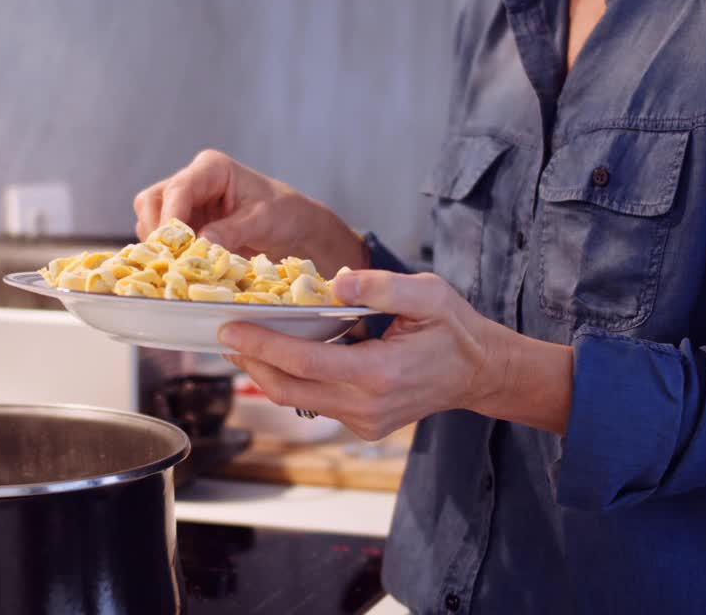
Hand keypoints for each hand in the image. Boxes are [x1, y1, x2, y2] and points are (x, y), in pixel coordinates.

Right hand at [133, 150, 366, 273]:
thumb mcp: (263, 220)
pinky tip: (181, 268)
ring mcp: (185, 204)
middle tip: (170, 259)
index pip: (178, 189)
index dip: (170, 217)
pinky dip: (167, 254)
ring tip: (178, 266)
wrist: (293, 227)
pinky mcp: (185, 226)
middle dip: (156, 231)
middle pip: (151, 201)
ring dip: (160, 245)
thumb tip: (202, 242)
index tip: (174, 245)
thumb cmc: (283, 213)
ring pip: (150, 220)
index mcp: (211, 168)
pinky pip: (162, 239)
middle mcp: (192, 181)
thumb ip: (233, 230)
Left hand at [219, 270, 573, 439]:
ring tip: (242, 343)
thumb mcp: (429, 294)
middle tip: (224, 334)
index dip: (261, 343)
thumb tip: (334, 280)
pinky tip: (282, 356)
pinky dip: (293, 381)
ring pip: (298, 400)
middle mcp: (367, 405)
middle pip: (289, 387)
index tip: (229, 327)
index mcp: (379, 373)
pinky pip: (317, 403)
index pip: (303, 361)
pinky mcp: (365, 425)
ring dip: (267, 372)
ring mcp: (365, 421)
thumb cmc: (456, 330)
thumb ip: (382, 286)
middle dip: (252, 360)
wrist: (481, 373)